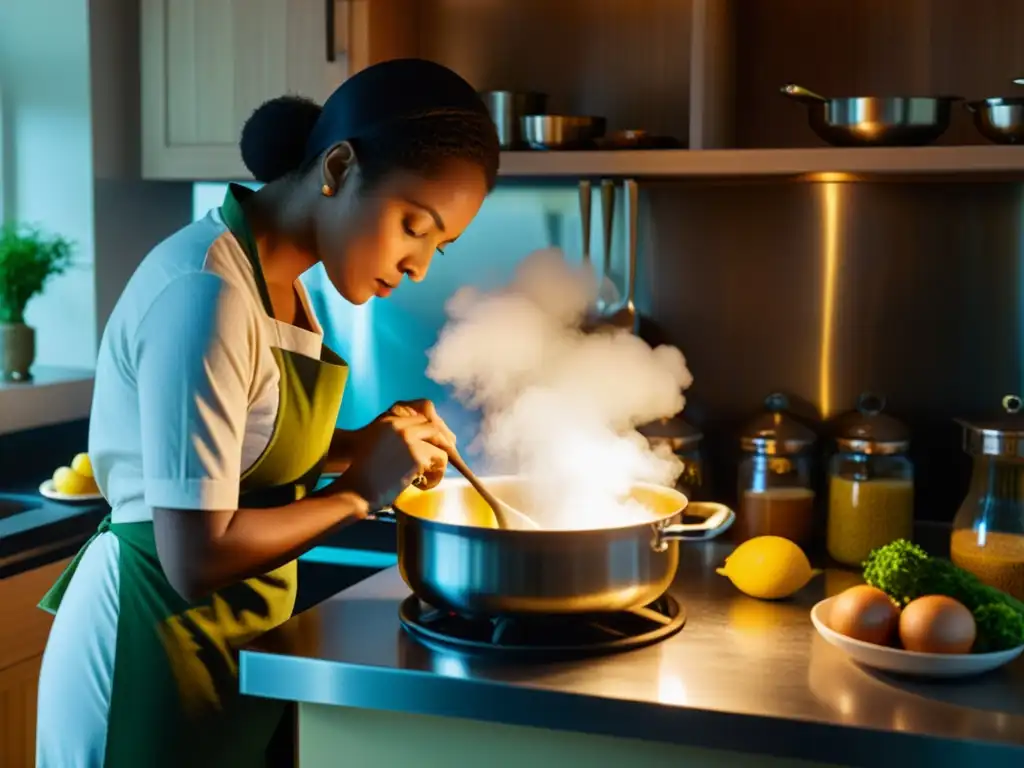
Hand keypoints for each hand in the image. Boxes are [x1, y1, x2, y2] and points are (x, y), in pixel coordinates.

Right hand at [336, 400, 454, 509]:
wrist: (357, 490)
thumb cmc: (363, 475)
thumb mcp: (375, 447)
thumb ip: (395, 440)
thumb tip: (420, 447)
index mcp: (388, 422)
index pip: (420, 420)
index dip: (430, 434)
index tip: (435, 446)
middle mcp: (399, 427)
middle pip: (433, 428)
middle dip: (441, 443)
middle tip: (442, 460)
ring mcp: (409, 440)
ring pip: (441, 444)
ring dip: (439, 462)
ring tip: (428, 477)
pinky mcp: (417, 456)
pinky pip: (440, 461)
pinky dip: (436, 475)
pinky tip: (423, 485)